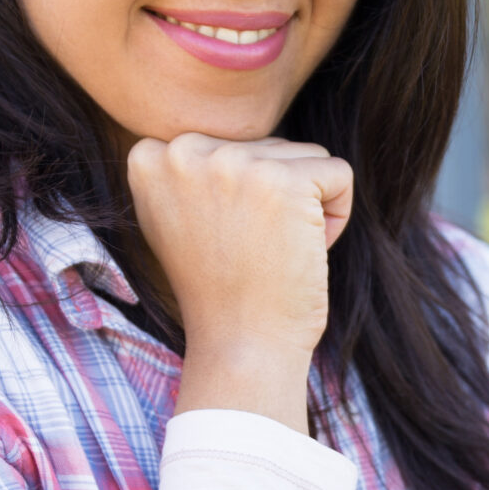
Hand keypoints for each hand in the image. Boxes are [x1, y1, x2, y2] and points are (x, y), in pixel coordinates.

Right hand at [125, 133, 353, 431]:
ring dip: (307, 205)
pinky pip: (338, 173)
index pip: (227, 145)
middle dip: (276, 198)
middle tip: (252, 251)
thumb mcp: (177, 219)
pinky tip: (306, 251)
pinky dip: (337, 213)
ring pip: (305, 158)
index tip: (223, 237)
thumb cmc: (218, 291)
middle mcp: (185, 151)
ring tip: (276, 252)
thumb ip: (190, 172)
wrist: (240, 346)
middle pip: (268, 147)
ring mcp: (234, 162)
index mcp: (150, 158)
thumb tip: (218, 143)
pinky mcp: (284, 181)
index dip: (241, 195)